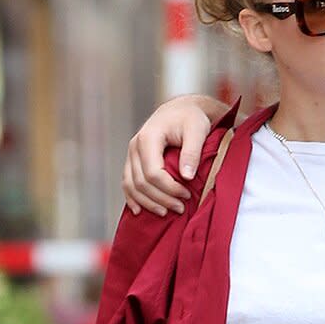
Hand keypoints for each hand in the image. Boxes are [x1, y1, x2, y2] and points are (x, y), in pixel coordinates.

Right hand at [122, 95, 221, 215]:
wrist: (181, 111)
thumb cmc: (191, 119)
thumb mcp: (197, 130)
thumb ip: (192, 152)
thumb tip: (186, 176)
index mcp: (149, 137)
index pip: (153, 172)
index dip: (169, 188)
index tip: (187, 195)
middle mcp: (135, 146)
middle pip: (141, 182)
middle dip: (161, 199)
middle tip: (181, 208)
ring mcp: (131, 154)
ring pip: (131, 185)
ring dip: (148, 203)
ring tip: (167, 212)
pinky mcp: (132, 161)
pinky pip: (127, 183)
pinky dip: (133, 198)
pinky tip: (140, 211)